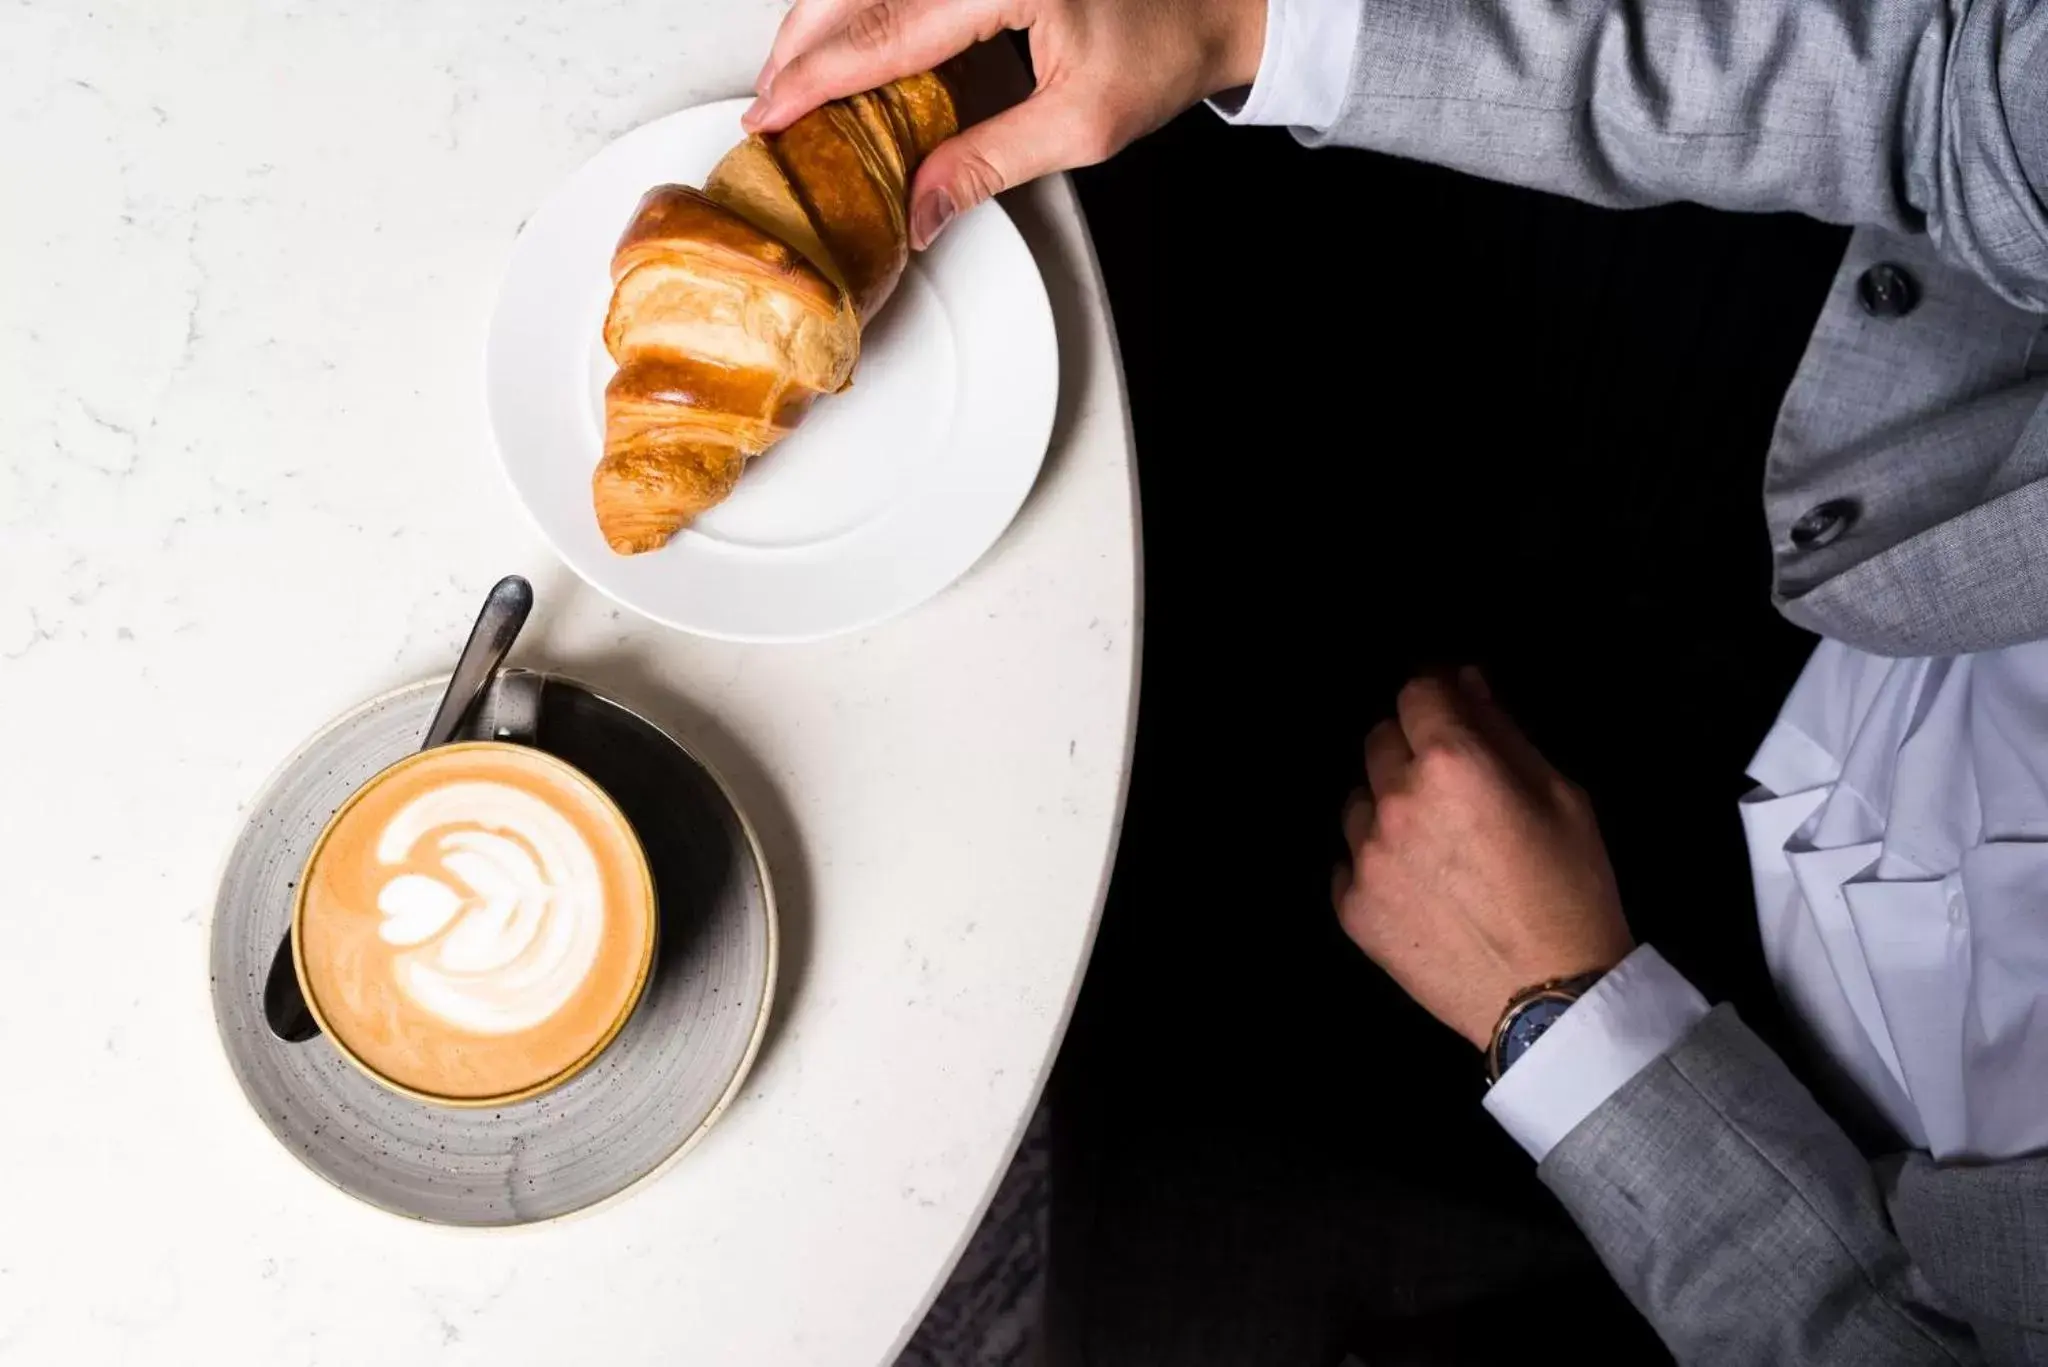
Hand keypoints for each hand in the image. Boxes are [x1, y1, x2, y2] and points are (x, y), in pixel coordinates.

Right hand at [744, 0, 1267, 247]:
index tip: (770, 113)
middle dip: (800, 42)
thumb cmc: (1163, 51)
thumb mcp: (1078, 127)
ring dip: (823, 20)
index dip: (817, 77)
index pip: (885, 32)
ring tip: (794, 77)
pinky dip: (861, 8)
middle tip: (767, 101)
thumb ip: (986, 165)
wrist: (1212, 6)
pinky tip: (845, 44)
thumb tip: (916, 212)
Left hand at [1331, 670, 1634, 1049]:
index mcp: (1451, 762)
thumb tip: (1465, 684)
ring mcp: (1366, 856)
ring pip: (1360, 802)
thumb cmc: (1571, 889)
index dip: (1436, 697)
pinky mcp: (1352, 906)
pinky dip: (1376, 864)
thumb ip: (1503, 731)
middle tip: (1452, 787)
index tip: (1451, 711)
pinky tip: (1419, 888)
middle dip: (1412, 749)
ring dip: (1388, 808)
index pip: (1416, 692)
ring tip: (1435, 847)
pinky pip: (1349, 862)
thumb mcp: (1561, 794)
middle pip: (1380, 741)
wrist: (1550, 998)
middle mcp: (1396, 800)